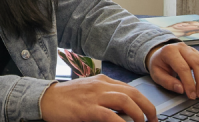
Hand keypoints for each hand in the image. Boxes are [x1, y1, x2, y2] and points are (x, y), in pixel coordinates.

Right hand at [39, 75, 156, 121]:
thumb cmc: (66, 99)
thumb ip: (105, 98)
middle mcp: (101, 85)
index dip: (144, 101)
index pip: (131, 89)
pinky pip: (110, 115)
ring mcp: (94, 96)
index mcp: (103, 81)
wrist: (44, 98)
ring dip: (139, 114)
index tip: (150, 114)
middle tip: (154, 120)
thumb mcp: (89, 92)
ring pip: (126, 101)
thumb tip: (124, 111)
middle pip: (133, 93)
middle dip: (148, 108)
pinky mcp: (87, 109)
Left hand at [146, 43, 198, 99]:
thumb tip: (181, 89)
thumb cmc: (159, 65)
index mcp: (169, 51)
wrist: (161, 54)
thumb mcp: (157, 75)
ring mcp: (192, 50)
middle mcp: (182, 48)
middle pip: (198, 63)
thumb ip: (168, 82)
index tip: (192, 95)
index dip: (189, 83)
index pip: (183, 68)